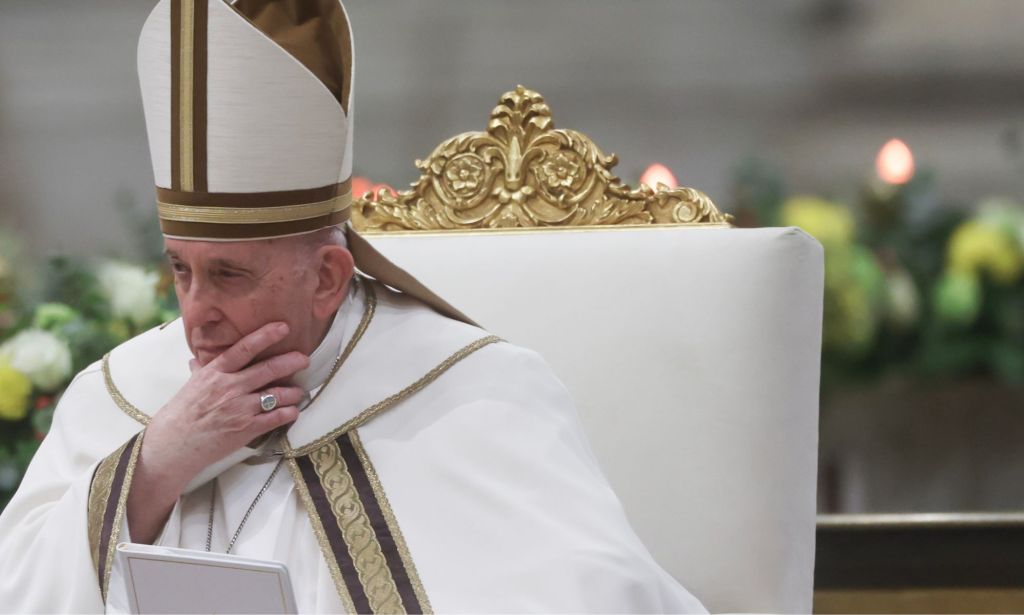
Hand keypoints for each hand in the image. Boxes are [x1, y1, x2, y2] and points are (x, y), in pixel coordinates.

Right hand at [127, 322, 308, 542]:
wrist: (173, 445)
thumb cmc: (181, 414)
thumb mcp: (191, 385)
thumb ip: (201, 370)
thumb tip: (198, 358)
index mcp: (215, 372)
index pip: (244, 348)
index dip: (265, 336)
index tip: (283, 327)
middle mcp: (230, 387)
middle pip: (268, 369)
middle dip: (291, 362)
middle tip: (304, 358)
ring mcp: (240, 408)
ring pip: (276, 394)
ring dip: (293, 392)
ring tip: (299, 391)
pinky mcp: (246, 429)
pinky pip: (275, 418)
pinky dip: (289, 413)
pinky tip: (294, 411)